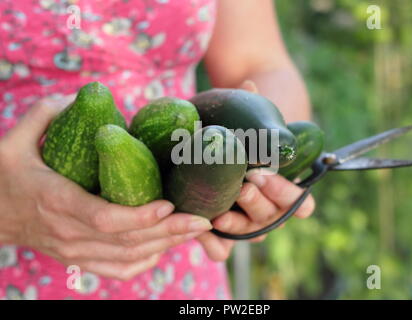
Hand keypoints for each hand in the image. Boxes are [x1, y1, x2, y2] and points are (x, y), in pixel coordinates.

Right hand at [0, 96, 211, 279]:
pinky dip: (144, 262)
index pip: (104, 217)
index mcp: (56, 201)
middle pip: (126, 241)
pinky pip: (117, 270)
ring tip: (195, 230)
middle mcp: (68, 233)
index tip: (170, 204)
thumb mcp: (13, 140)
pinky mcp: (78, 259)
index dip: (139, 216)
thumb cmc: (6, 174)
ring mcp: (74, 251)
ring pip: (127, 257)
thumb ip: (43, 114)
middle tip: (203, 219)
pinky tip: (163, 248)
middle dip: (169, 232)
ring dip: (165, 246)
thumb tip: (79, 97)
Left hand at [196, 80, 314, 260]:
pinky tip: (202, 230)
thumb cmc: (244, 136)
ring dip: (238, 224)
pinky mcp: (222, 231)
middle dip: (262, 201)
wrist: (218, 151)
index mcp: (283, 188)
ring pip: (251, 233)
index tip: (265, 174)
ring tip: (220, 212)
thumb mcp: (250, 121)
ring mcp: (246, 221)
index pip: (301, 202)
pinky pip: (222, 249)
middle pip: (274, 217)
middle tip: (247, 182)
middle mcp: (268, 208)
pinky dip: (215, 245)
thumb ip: (253, 105)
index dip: (289, 193)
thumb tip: (249, 83)